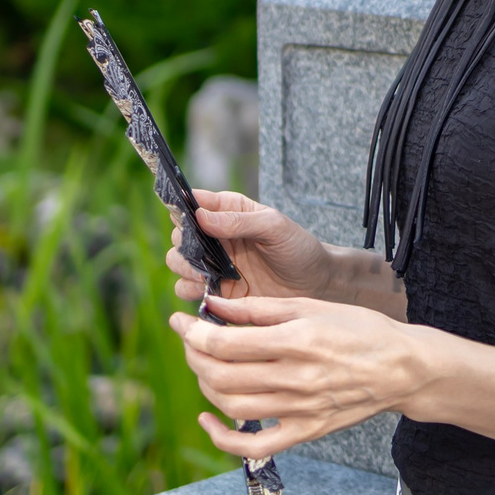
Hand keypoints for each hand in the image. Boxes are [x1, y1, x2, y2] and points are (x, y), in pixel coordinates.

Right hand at [166, 189, 337, 303]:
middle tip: (197, 256)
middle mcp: (216, 237)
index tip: (186, 220)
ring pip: (178, 263)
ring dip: (184, 269)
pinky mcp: (217, 291)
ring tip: (204, 276)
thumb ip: (239, 221)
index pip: (193, 203)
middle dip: (182, 245)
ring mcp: (214, 264)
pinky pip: (188, 291)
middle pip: (179, 236)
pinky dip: (190, 291)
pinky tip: (208, 292)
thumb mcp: (274, 227)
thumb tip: (201, 216)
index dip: (183, 208)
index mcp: (229, 211)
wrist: (316, 285)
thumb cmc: (298, 248)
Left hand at [167, 293, 433, 461]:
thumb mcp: (312, 306)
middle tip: (190, 339)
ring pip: (231, 406)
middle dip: (193, 355)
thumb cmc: (361, 329)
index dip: (193, 332)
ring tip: (204, 365)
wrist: (403, 368)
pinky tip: (208, 419)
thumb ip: (260, 308)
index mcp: (298, 340)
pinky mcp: (305, 432)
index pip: (226, 343)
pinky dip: (222, 439)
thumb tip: (214, 305)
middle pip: (221, 375)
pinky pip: (254, 445)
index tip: (181, 320)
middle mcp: (296, 378)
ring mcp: (300, 409)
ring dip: (205, 385)